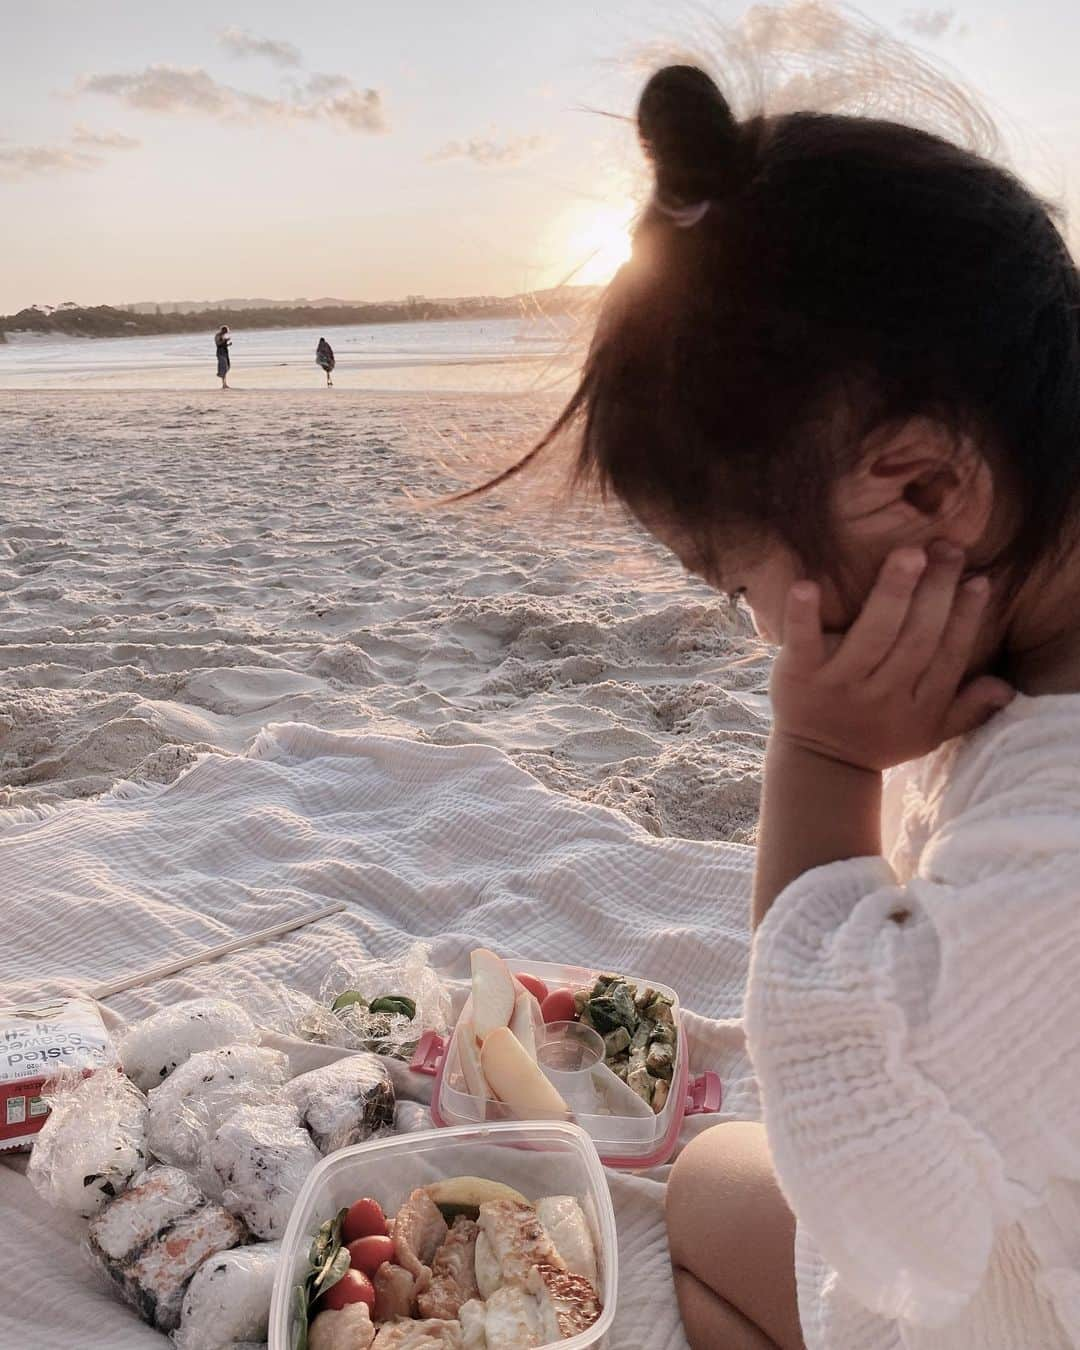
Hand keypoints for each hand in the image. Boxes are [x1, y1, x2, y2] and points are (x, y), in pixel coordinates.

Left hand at [770, 542, 1013, 772]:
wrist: (818, 765)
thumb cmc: (880, 739)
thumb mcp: (930, 733)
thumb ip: (967, 708)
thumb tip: (1006, 686)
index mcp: (919, 704)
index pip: (949, 656)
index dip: (966, 618)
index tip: (978, 580)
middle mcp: (882, 694)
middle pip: (917, 639)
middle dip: (935, 592)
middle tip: (948, 548)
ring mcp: (839, 684)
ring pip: (873, 636)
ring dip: (891, 593)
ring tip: (908, 554)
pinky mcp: (798, 676)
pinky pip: (804, 642)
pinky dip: (804, 614)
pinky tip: (806, 585)